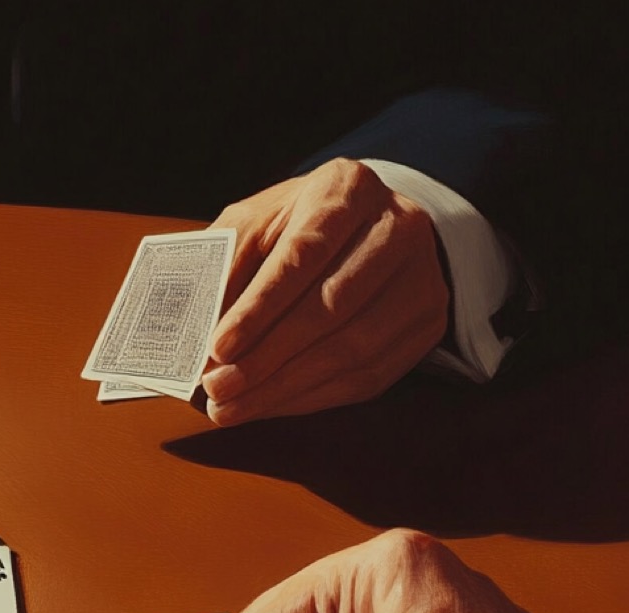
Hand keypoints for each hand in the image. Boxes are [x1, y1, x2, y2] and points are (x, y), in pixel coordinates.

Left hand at [201, 159, 447, 426]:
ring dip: (285, 387)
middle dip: (268, 357)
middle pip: (332, 306)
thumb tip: (202, 338)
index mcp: (348, 190)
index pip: (304, 254)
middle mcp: (398, 227)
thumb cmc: (296, 226)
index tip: (218, 347)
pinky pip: (369, 375)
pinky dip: (312, 397)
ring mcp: (422, 278)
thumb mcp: (254, 225)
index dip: (260, 307)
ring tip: (233, 406)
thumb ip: (226, 268)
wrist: (364, 228)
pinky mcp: (427, 323)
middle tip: (218, 388)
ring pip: (353, 348)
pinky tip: (270, 405)